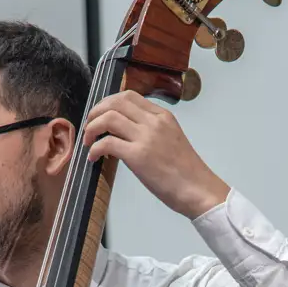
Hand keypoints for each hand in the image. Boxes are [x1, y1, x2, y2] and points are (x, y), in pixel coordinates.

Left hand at [82, 91, 228, 218]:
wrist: (199, 190)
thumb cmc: (186, 173)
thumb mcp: (171, 140)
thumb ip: (151, 132)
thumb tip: (125, 135)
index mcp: (163, 116)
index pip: (129, 96)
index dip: (109, 103)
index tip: (101, 115)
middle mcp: (154, 122)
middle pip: (115, 102)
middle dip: (96, 111)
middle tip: (89, 126)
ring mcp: (146, 138)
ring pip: (108, 118)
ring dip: (92, 128)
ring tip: (89, 141)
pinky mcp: (138, 156)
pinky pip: (106, 143)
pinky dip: (94, 149)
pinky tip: (94, 158)